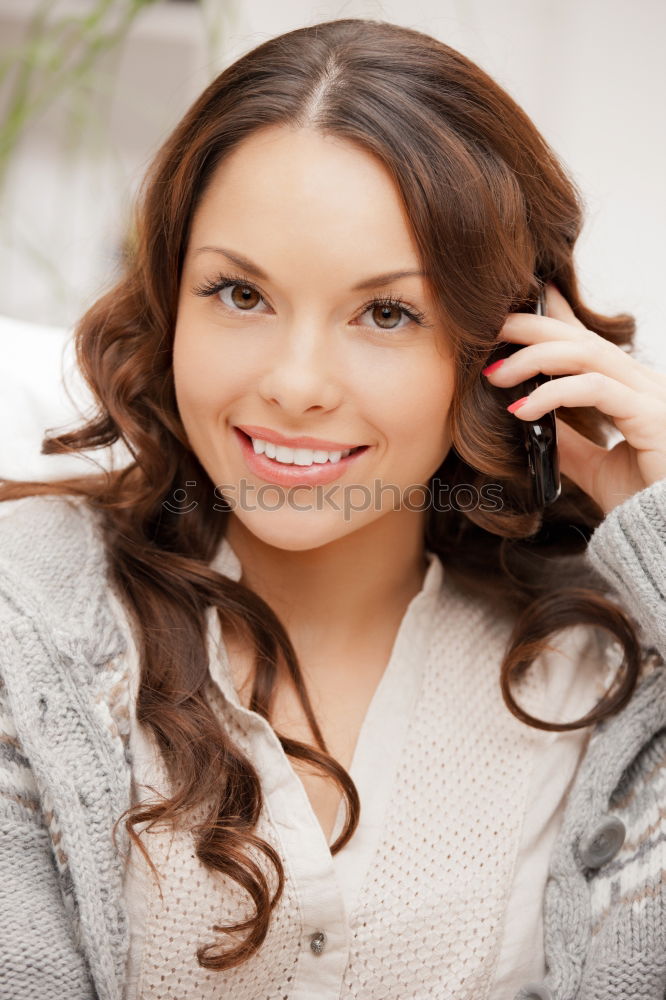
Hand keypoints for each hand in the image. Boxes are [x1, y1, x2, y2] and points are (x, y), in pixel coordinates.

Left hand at [482, 282, 665, 515]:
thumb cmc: (643, 505)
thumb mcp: (595, 468)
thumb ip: (569, 442)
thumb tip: (531, 420)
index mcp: (633, 391)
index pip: (588, 342)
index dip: (553, 319)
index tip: (512, 314)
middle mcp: (644, 384)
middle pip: (582, 338)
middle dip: (532, 328)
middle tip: (488, 330)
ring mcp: (651, 396)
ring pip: (586, 354)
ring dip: (533, 358)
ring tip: (493, 375)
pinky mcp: (651, 415)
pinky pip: (594, 389)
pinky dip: (552, 393)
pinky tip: (521, 409)